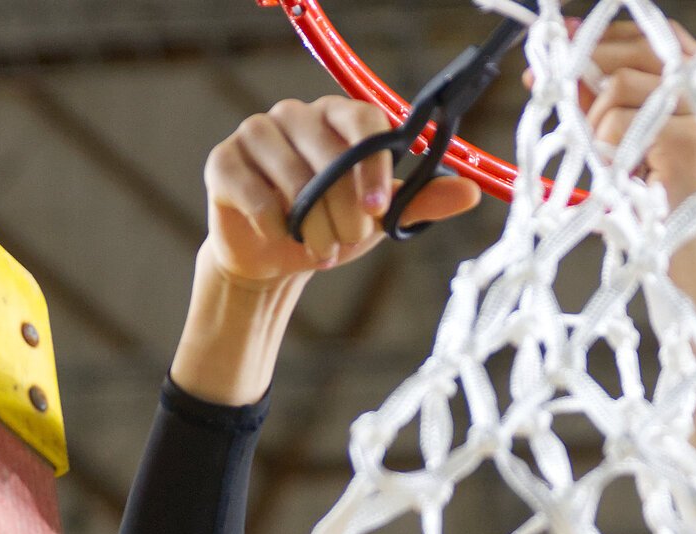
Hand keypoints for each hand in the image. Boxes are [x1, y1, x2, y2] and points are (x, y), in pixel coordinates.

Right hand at [201, 95, 482, 287]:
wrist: (280, 256)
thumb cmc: (334, 225)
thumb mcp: (382, 218)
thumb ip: (420, 201)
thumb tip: (472, 192)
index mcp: (340, 118)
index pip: (364, 121)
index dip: (375, 164)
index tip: (379, 208)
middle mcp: (297, 115)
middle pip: (328, 151)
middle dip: (343, 207)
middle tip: (348, 240)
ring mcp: (256, 132)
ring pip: (289, 172)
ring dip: (310, 221)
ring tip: (321, 248)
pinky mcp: (223, 160)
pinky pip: (250, 188)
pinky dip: (271, 220)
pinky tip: (281, 235)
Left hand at [534, 19, 695, 320]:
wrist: (695, 289)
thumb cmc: (669, 231)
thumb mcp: (643, 154)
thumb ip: (617, 106)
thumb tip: (566, 66)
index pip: (664, 39)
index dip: (609, 36)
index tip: (563, 43)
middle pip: (642, 49)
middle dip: (588, 67)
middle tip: (551, 91)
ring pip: (621, 85)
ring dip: (597, 127)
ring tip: (616, 170)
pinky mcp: (694, 142)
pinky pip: (617, 123)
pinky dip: (605, 155)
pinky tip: (626, 184)